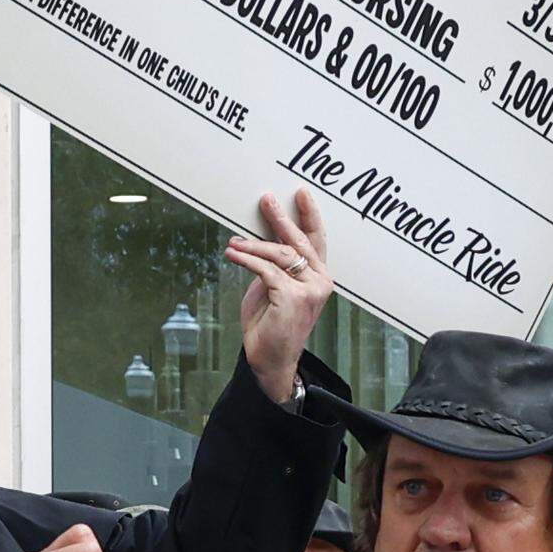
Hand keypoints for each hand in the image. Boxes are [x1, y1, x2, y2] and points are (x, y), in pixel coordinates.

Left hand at [226, 189, 331, 402]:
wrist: (270, 358)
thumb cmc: (270, 323)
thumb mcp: (272, 286)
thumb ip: (274, 265)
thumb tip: (259, 237)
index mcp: (317, 276)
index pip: (315, 240)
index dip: (309, 215)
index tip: (300, 193)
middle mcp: (320, 281)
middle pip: (299, 241)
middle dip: (280, 218)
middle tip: (265, 200)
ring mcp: (310, 290)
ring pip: (280, 254)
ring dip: (253, 245)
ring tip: (234, 242)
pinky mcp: (294, 298)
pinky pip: (266, 270)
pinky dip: (246, 259)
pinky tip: (232, 254)